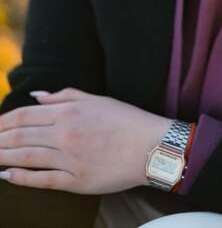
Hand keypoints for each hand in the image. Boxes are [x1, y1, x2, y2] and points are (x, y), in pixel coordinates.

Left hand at [0, 88, 172, 193]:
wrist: (150, 146)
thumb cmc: (125, 119)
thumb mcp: (95, 99)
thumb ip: (64, 95)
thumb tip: (37, 96)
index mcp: (69, 112)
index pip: (24, 115)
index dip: (3, 121)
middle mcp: (65, 135)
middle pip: (19, 136)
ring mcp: (69, 160)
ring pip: (26, 157)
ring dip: (3, 156)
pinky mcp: (76, 182)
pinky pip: (41, 181)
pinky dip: (20, 178)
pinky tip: (7, 175)